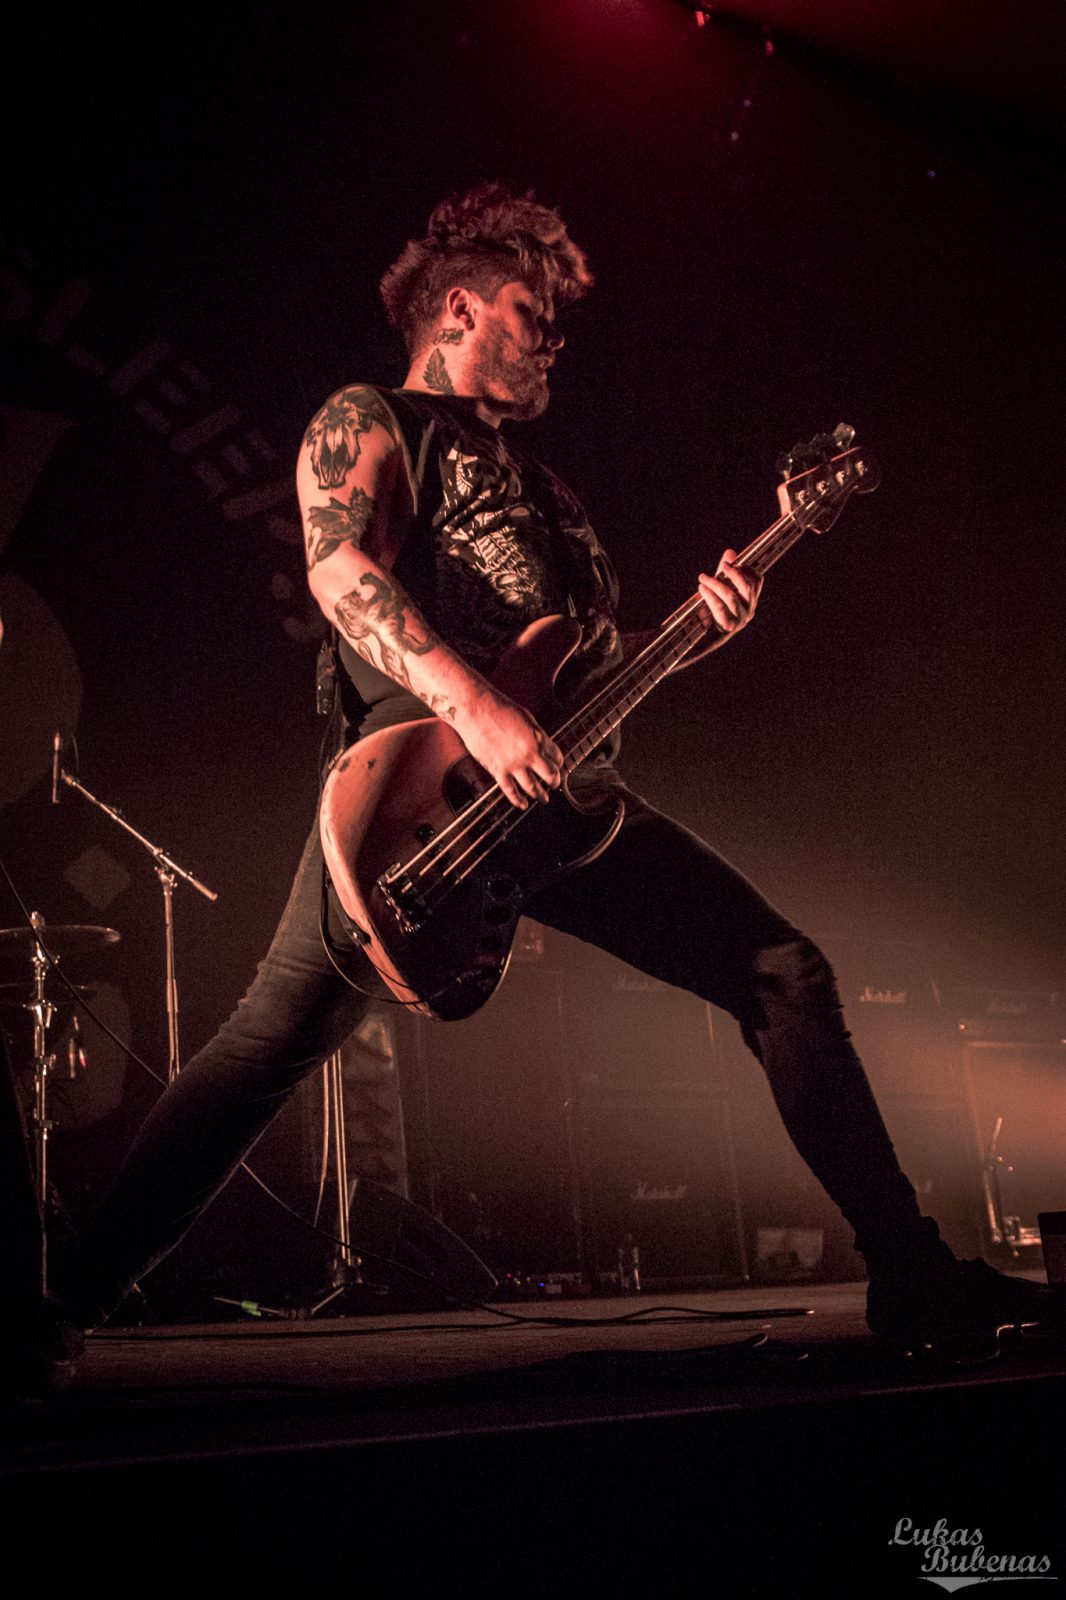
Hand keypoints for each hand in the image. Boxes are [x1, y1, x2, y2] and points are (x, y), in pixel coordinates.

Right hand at [453, 688, 563, 809]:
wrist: (476, 708)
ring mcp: (513, 764)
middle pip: (550, 775)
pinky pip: (510, 790)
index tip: (557, 766)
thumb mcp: (526, 718)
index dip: (558, 763)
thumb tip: (542, 745)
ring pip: (533, 787)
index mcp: (538, 739)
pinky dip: (518, 800)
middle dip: (555, 781)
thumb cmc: (499, 708)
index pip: (556, 757)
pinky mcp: (497, 770)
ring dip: (541, 795)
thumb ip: (536, 734)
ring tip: (544, 799)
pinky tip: (523, 804)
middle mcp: (529, 754)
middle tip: (555, 785)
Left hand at [696, 550, 762, 637]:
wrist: (700, 638)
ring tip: (702, 578)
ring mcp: (740, 620)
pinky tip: (701, 589)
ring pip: (731, 596)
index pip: (757, 581)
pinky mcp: (728, 627)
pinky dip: (709, 596)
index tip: (733, 562)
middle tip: (721, 566)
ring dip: (716, 583)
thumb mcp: (719, 589)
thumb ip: (724, 572)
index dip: (747, 568)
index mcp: (750, 601)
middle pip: (747, 586)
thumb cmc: (711, 611)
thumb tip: (730, 552)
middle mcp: (749, 610)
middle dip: (734, 573)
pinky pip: (719, 607)